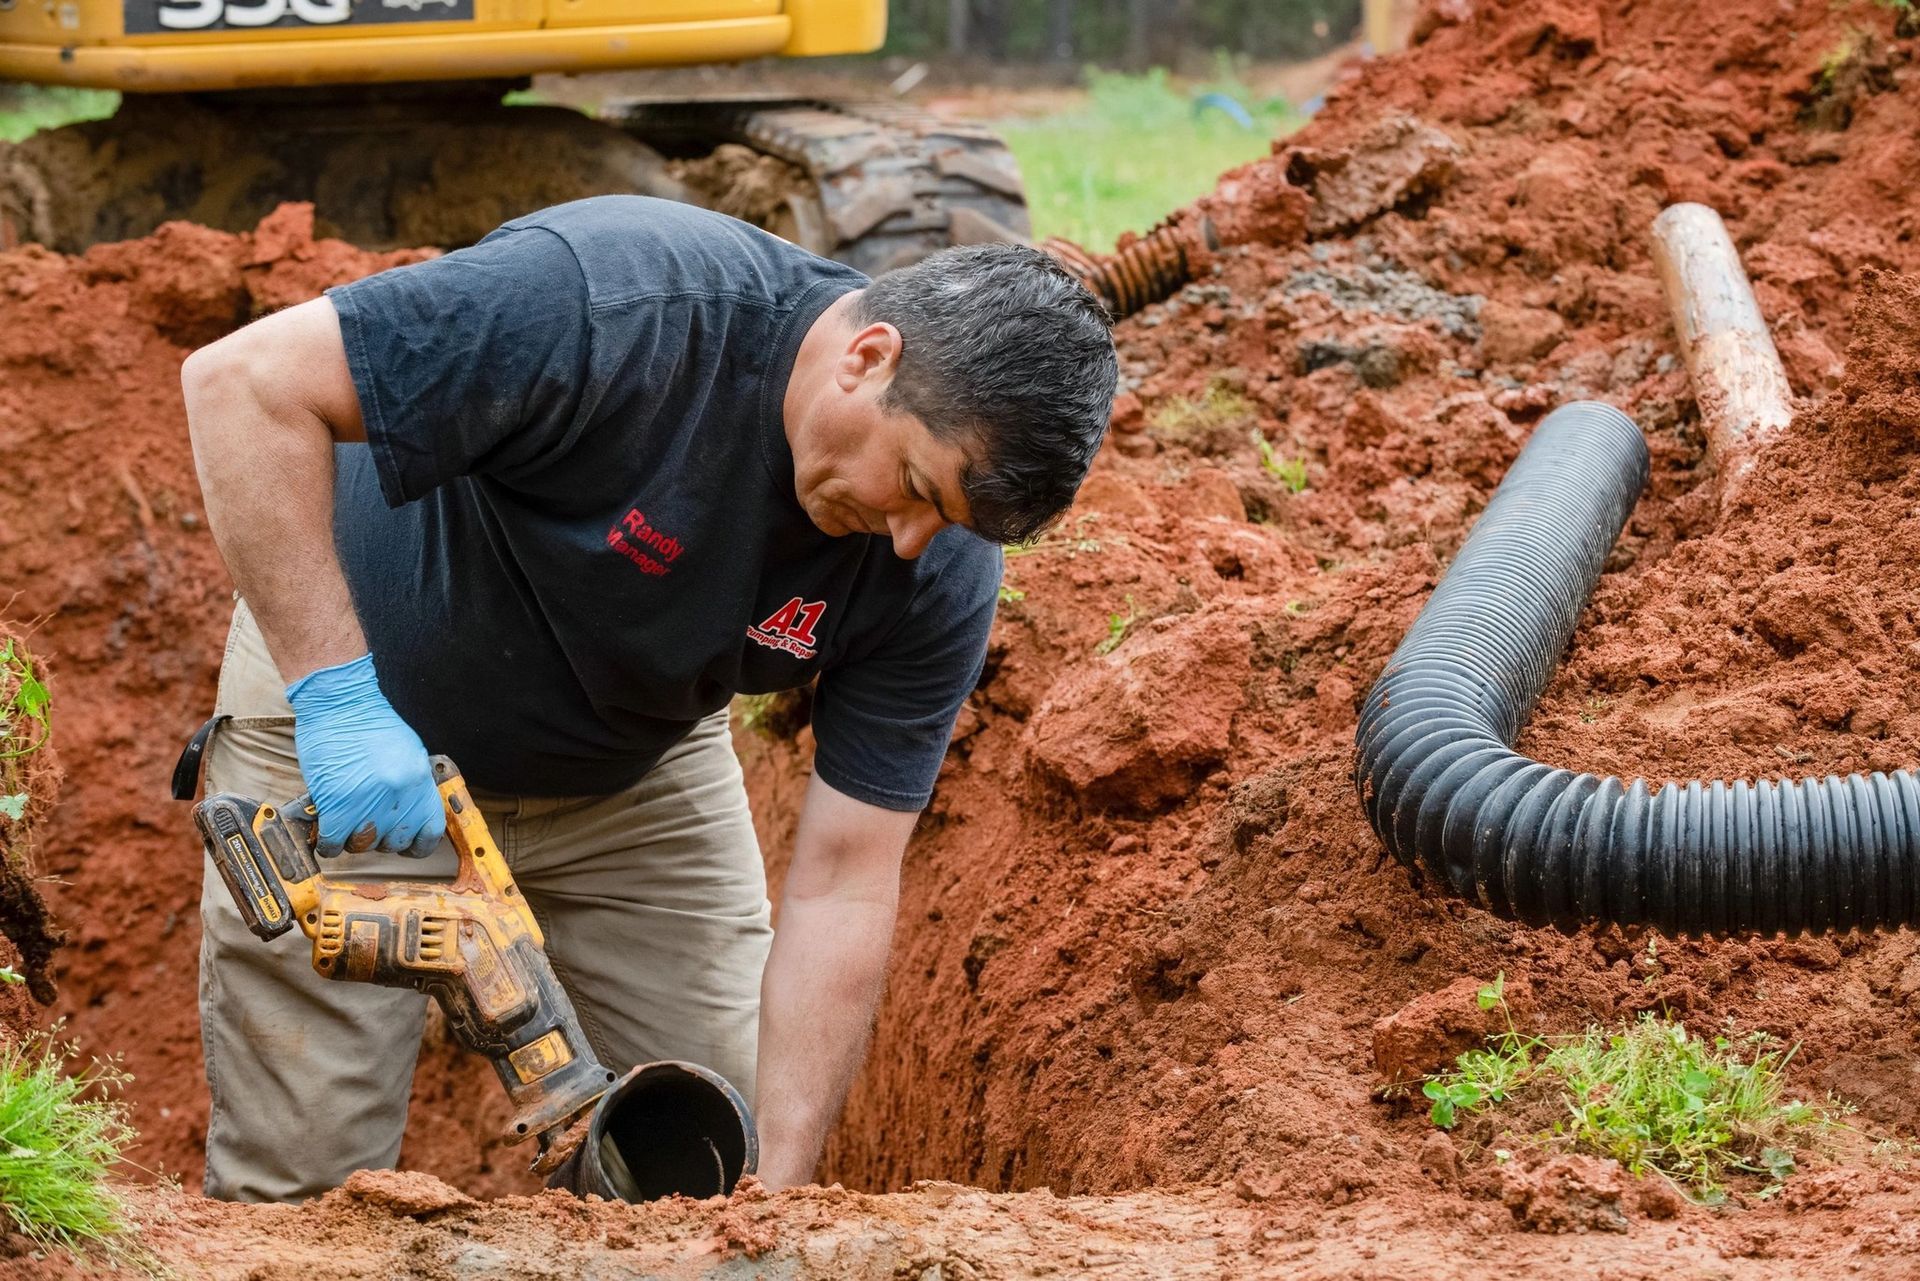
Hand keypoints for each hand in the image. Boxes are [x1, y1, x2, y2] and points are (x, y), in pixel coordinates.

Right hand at [285, 653, 443, 857]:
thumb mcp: (408, 752)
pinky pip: (333, 843)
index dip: (417, 845)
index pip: (430, 832)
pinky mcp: (337, 804)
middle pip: (394, 842)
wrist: (340, 702)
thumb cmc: (370, 723)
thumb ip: (411, 785)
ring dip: (351, 839)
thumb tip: (407, 812)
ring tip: (344, 823)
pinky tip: (325, 832)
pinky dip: (328, 843)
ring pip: (362, 846)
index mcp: (420, 782)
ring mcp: (368, 801)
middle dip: (380, 839)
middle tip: (365, 825)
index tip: (405, 845)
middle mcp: (399, 795)